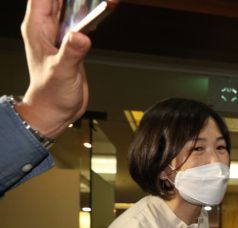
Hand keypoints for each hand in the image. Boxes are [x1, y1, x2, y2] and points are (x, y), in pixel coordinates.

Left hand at [17, 0, 91, 138]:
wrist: (55, 110)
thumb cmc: (50, 94)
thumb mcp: (61, 72)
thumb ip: (71, 52)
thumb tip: (81, 35)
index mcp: (36, 28)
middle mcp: (46, 27)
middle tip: (95, 0)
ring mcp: (59, 34)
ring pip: (71, 6)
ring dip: (86, 2)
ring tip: (104, 1)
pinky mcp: (72, 42)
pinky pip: (81, 20)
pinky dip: (91, 13)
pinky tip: (102, 10)